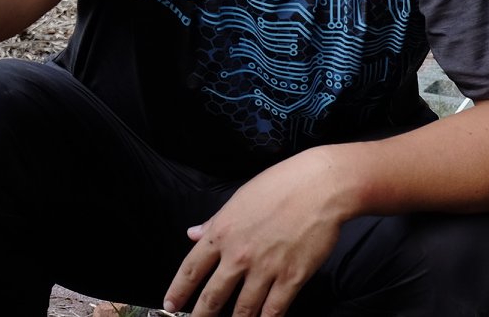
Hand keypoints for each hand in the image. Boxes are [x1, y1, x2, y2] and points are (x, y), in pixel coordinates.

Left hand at [164, 150, 350, 316]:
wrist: (318, 187)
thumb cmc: (279, 186)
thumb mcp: (238, 199)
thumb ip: (214, 222)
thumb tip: (192, 233)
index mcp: (222, 233)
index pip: (191, 269)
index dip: (178, 291)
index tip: (169, 304)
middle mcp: (239, 255)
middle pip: (213, 296)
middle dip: (201, 316)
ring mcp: (265, 269)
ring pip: (243, 309)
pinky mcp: (291, 278)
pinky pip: (274, 310)